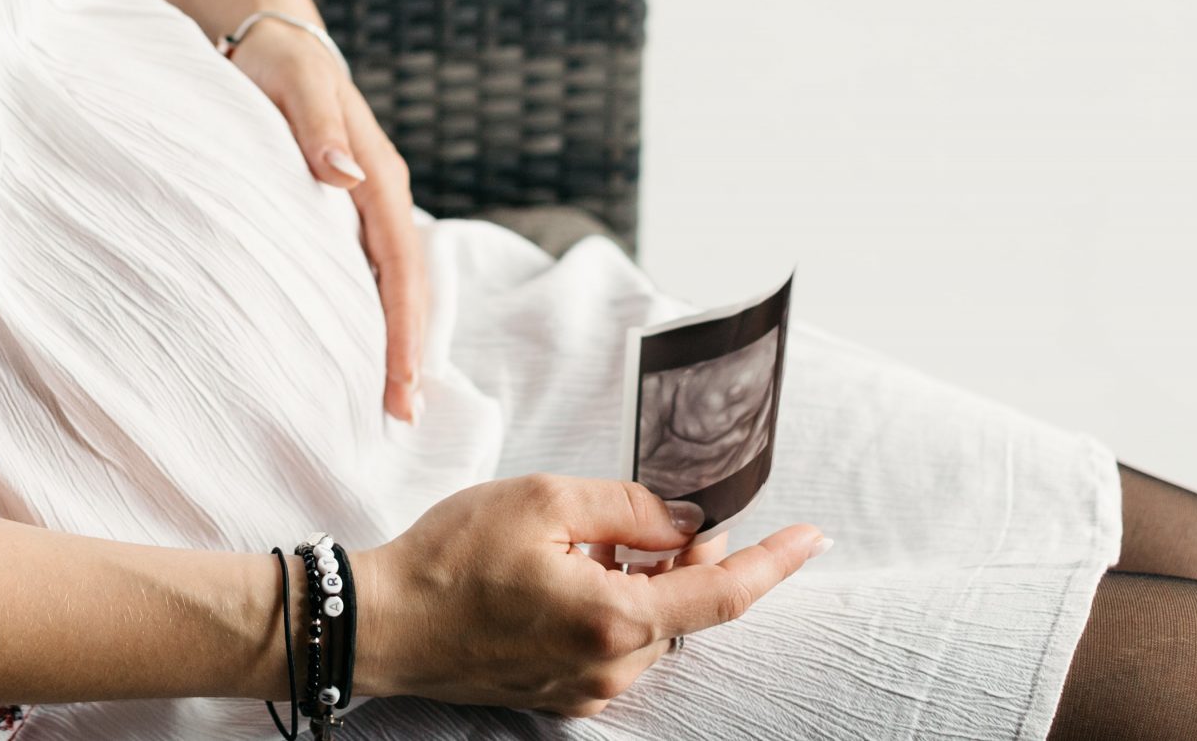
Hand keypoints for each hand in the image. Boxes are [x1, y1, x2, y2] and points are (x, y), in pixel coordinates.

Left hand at [221, 14, 427, 422]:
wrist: (271, 39)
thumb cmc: (279, 63)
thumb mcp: (296, 83)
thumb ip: (318, 124)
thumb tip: (345, 174)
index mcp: (378, 175)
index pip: (400, 265)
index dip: (404, 327)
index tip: (402, 382)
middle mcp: (382, 193)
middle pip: (408, 285)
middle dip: (408, 350)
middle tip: (402, 416)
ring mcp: (367, 203)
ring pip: (393, 282)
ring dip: (396, 337)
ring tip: (391, 399)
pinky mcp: (345, 209)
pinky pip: (369, 269)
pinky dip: (373, 311)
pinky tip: (360, 346)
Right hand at [348, 474, 827, 714]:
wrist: (382, 623)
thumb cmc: (450, 557)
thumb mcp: (543, 500)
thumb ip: (631, 508)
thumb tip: (689, 521)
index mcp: (614, 619)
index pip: (722, 595)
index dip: (775, 563)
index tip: (813, 537)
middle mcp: (611, 668)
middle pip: (682, 608)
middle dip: (675, 558)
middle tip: (626, 516)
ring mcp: (586, 690)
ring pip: (646, 627)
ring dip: (633, 582)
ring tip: (567, 547)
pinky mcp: (562, 696)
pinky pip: (611, 647)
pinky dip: (605, 607)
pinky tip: (552, 579)